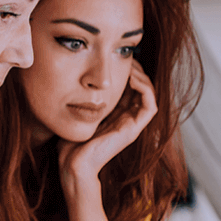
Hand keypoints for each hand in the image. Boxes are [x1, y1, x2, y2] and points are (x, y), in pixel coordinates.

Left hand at [57, 60, 159, 183]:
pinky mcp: (133, 130)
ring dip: (143, 77)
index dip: (128, 70)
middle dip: (136, 69)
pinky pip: (150, 106)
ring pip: (148, 94)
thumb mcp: (76, 112)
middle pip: (141, 87)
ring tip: (131, 65)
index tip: (118, 58)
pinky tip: (132, 78)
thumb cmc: (70, 141)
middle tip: (127, 57)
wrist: (72, 163)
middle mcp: (126, 117)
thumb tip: (77, 77)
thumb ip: (82, 97)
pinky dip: (145, 89)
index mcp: (115, 113)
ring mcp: (131, 124)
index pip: (129, 87)